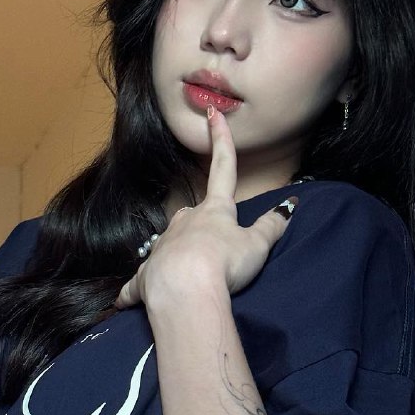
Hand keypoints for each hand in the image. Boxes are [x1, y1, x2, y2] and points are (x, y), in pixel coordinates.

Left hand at [113, 106, 297, 309]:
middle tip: (216, 251)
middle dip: (203, 226)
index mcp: (214, 211)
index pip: (223, 168)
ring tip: (194, 278)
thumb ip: (271, 227)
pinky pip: (140, 284)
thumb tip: (288, 207)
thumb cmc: (225, 263)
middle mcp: (184, 222)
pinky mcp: (144, 278)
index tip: (213, 112)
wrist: (186, 290)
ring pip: (169, 245)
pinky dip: (135, 292)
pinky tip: (126, 301)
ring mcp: (161, 248)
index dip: (221, 139)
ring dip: (180, 257)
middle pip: (194, 214)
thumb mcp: (257, 245)